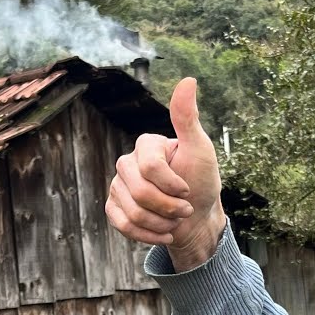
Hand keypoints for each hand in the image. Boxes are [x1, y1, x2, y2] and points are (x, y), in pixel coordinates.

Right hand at [106, 77, 226, 270]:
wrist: (197, 217)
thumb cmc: (201, 181)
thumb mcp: (201, 149)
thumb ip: (188, 118)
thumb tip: (188, 79)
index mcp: (145, 145)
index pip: (150, 168)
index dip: (173, 185)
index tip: (189, 189)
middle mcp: (127, 163)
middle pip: (139, 193)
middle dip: (168, 208)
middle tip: (185, 209)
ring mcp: (118, 186)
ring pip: (132, 212)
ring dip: (162, 224)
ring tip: (175, 221)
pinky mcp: (114, 208)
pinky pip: (122, 225)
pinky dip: (147, 235)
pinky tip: (164, 234)